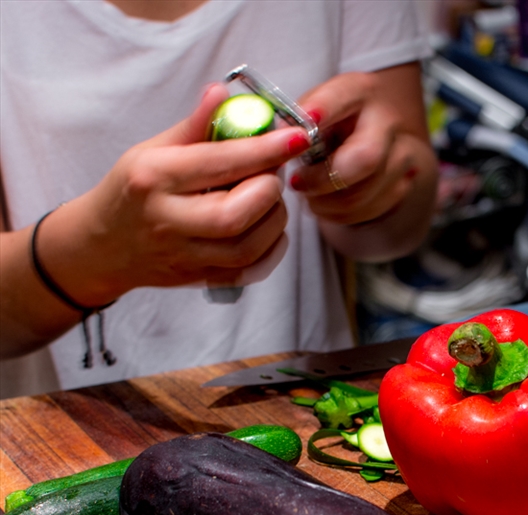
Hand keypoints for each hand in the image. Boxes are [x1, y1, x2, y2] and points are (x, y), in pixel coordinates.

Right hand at [39, 83, 312, 306]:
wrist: (103, 245)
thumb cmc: (133, 190)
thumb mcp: (154, 149)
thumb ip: (195, 125)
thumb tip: (223, 94)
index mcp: (153, 177)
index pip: (218, 163)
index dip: (264, 150)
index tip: (295, 138)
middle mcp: (167, 220)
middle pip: (234, 214)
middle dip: (267, 189)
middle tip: (270, 173)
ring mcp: (184, 256)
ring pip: (248, 246)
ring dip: (275, 218)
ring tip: (267, 196)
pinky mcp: (201, 279)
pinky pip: (252, 269)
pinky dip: (273, 247)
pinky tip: (266, 226)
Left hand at [287, 63, 437, 261]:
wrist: (378, 137)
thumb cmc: (331, 124)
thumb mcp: (313, 110)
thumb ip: (293, 121)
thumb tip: (264, 141)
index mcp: (358, 91)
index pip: (340, 98)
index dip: (320, 113)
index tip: (297, 135)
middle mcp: (386, 119)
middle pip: (365, 158)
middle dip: (324, 180)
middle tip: (298, 184)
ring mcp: (402, 152)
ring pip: (367, 192)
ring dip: (329, 203)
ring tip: (310, 197)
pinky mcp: (407, 182)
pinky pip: (373, 209)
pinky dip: (343, 214)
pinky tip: (328, 205)